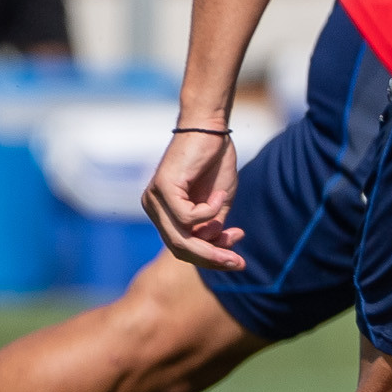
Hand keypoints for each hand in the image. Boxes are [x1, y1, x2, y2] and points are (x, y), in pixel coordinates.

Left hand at [143, 119, 246, 269]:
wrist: (209, 128)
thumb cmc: (214, 161)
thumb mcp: (217, 202)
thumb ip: (212, 226)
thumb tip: (212, 246)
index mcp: (163, 213)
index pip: (182, 247)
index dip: (209, 258)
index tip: (237, 258)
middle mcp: (153, 208)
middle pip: (179, 248)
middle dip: (211, 259)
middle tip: (239, 264)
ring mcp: (154, 199)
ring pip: (180, 238)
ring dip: (211, 243)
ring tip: (236, 235)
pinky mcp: (162, 188)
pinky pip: (187, 216)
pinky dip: (209, 212)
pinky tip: (220, 196)